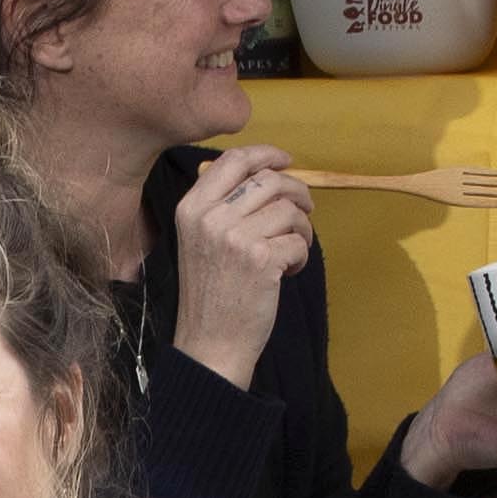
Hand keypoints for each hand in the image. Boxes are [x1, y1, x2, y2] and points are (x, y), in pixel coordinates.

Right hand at [167, 147, 313, 390]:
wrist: (210, 343)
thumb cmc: (211, 293)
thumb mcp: (199, 240)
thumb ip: (222, 206)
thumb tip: (267, 174)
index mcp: (192, 208)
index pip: (233, 160)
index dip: (266, 154)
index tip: (285, 161)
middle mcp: (211, 217)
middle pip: (270, 180)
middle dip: (297, 193)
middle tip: (304, 211)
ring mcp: (236, 237)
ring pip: (291, 210)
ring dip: (302, 229)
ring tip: (292, 250)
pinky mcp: (262, 259)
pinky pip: (299, 240)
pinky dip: (302, 256)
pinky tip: (288, 273)